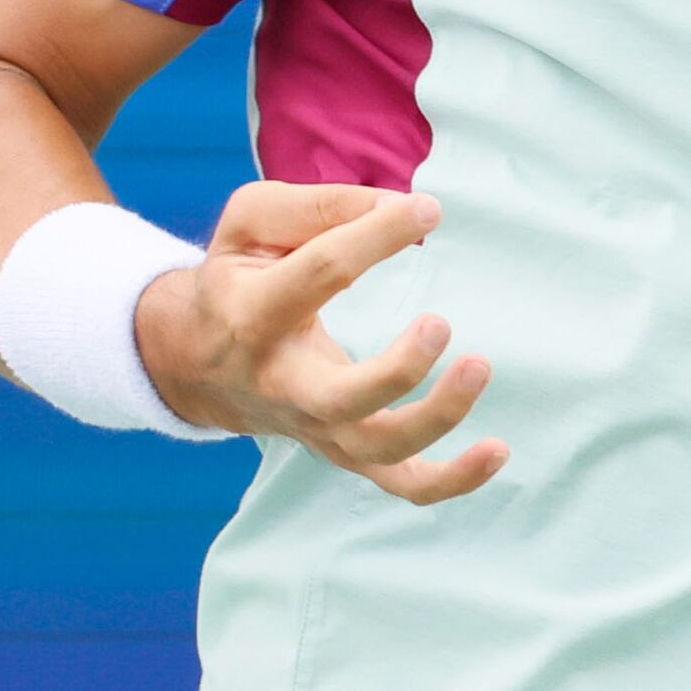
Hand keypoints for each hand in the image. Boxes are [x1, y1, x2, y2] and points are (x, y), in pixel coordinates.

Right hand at [134, 182, 505, 504]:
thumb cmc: (238, 278)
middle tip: (439, 322)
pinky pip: (401, 484)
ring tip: (480, 366)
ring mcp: (315, 427)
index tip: (425, 210)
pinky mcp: (344, 451)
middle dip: (398, 371)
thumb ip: (323, 206)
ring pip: (377, 449)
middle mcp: (282, 382)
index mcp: (253, 314)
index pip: (319, 273)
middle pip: (341, 400)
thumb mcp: (252, 223)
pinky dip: (453, 481)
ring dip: (437, 417)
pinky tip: (497, 450)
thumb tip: (409, 208)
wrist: (193, 362)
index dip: (376, 235)